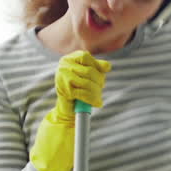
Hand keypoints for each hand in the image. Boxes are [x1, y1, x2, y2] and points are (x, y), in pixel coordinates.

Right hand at [31, 50, 111, 170]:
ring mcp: (62, 77)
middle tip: (99, 92)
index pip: (86, 57)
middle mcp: (63, 66)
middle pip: (89, 71)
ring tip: (96, 100)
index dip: (96, 66)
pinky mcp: (65, 90)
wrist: (66, 112)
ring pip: (88, 82)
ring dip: (96, 93)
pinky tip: (95, 104)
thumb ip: (97, 70)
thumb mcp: (89, 79)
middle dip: (98, 83)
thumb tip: (108, 66)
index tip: (103, 74)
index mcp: (68, 59)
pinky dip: (91, 100)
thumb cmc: (78, 94)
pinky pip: (84, 93)